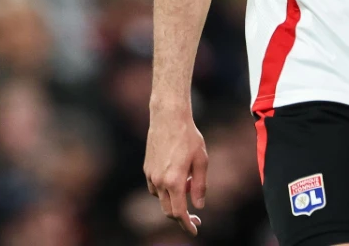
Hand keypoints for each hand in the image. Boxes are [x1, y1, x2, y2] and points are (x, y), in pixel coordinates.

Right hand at [144, 103, 207, 235]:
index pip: (179, 212)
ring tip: (189, 184)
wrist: (168, 118)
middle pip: (168, 210)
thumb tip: (198, 206)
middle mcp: (159, 181)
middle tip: (195, 217)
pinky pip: (155, 187)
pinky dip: (166, 189)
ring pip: (161, 199)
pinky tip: (177, 177)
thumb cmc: (189, 137)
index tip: (195, 229)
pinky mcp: (147, 168)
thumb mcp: (201, 160)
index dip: (187, 225)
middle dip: (181, 217)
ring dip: (174, 200)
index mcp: (174, 181)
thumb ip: (200, 185)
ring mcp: (150, 175)